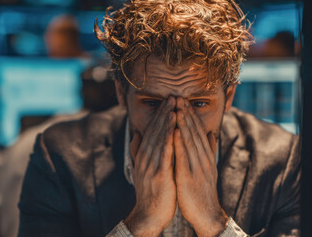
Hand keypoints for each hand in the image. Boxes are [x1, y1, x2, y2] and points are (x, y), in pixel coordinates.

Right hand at [124, 97, 176, 236]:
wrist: (148, 214)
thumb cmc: (149, 191)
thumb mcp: (142, 168)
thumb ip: (139, 151)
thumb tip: (137, 134)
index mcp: (144, 156)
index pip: (152, 131)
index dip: (160, 115)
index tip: (168, 101)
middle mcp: (146, 158)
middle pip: (155, 132)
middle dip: (164, 113)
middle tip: (173, 97)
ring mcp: (152, 166)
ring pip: (160, 140)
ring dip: (167, 123)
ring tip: (174, 107)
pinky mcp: (160, 175)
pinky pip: (165, 155)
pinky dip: (169, 141)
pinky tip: (174, 130)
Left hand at [174, 97, 228, 236]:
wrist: (206, 214)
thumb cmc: (203, 191)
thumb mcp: (207, 168)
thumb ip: (208, 150)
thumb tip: (210, 134)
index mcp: (205, 156)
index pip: (198, 131)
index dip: (190, 115)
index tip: (183, 101)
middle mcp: (203, 158)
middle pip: (194, 132)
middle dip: (186, 113)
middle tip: (178, 97)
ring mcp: (197, 167)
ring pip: (190, 141)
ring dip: (183, 123)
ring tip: (177, 107)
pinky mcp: (189, 177)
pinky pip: (184, 157)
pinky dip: (179, 142)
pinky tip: (175, 130)